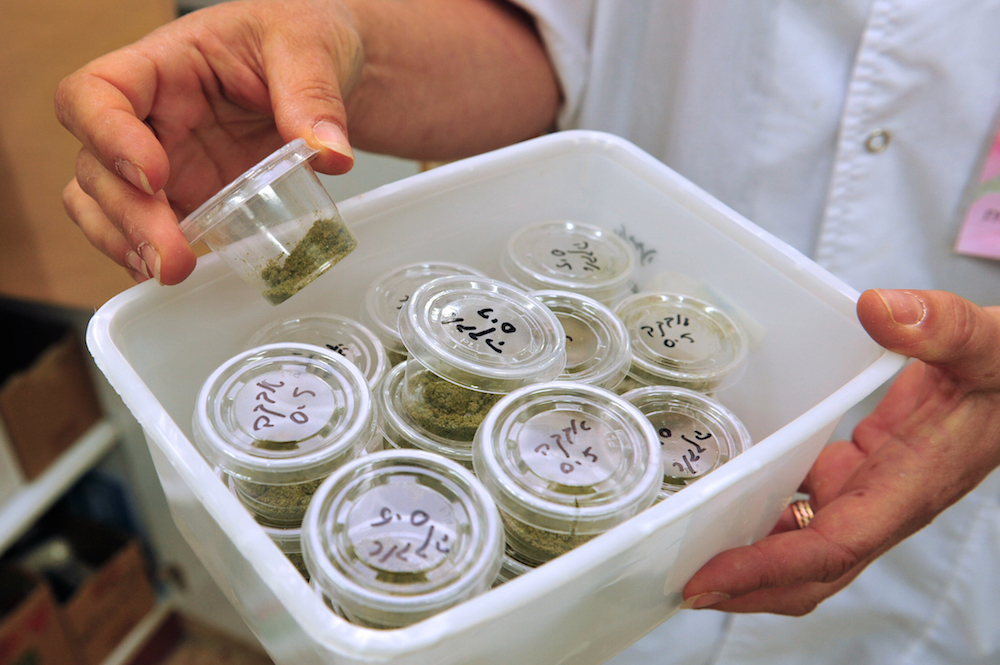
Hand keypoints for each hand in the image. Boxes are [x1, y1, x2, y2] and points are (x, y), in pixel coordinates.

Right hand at [55, 0, 557, 284]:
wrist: (336, 61)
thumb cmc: (316, 31)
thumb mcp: (315, 43)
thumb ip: (313, 94)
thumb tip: (327, 152)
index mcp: (166, 62)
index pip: (95, 95)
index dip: (106, 138)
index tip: (157, 174)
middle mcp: (155, 116)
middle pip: (97, 168)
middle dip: (125, 217)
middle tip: (176, 257)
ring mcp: (172, 163)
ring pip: (115, 210)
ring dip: (135, 248)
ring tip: (183, 274)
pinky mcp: (201, 197)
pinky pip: (162, 232)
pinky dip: (168, 257)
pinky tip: (198, 275)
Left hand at [681, 289, 999, 614]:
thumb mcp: (983, 343)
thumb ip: (941, 326)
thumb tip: (878, 309)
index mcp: (907, 490)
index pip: (829, 547)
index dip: (766, 568)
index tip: (710, 578)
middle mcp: (883, 503)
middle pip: (808, 570)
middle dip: (747, 588)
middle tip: (682, 583)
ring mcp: (868, 490)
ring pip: (804, 544)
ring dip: (752, 557)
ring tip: (689, 549)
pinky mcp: (858, 470)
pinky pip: (806, 506)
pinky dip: (766, 513)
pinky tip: (727, 495)